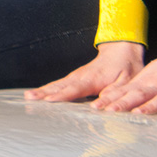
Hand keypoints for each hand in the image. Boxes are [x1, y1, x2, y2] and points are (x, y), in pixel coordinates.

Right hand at [28, 40, 142, 102]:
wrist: (121, 50)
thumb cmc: (126, 67)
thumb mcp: (128, 80)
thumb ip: (115, 93)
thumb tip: (101, 106)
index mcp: (94, 79)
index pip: (76, 88)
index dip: (63, 95)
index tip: (50, 100)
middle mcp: (81, 77)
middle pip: (60, 86)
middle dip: (44, 92)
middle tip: (30, 98)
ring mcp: (76, 76)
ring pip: (56, 84)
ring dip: (42, 91)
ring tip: (28, 97)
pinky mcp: (74, 78)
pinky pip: (58, 84)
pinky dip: (46, 89)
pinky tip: (37, 95)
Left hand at [93, 39, 156, 117]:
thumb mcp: (151, 74)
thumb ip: (133, 88)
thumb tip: (110, 99)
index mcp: (148, 82)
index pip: (126, 92)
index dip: (111, 100)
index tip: (95, 108)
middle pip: (139, 95)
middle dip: (123, 104)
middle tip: (108, 112)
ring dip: (150, 107)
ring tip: (138, 114)